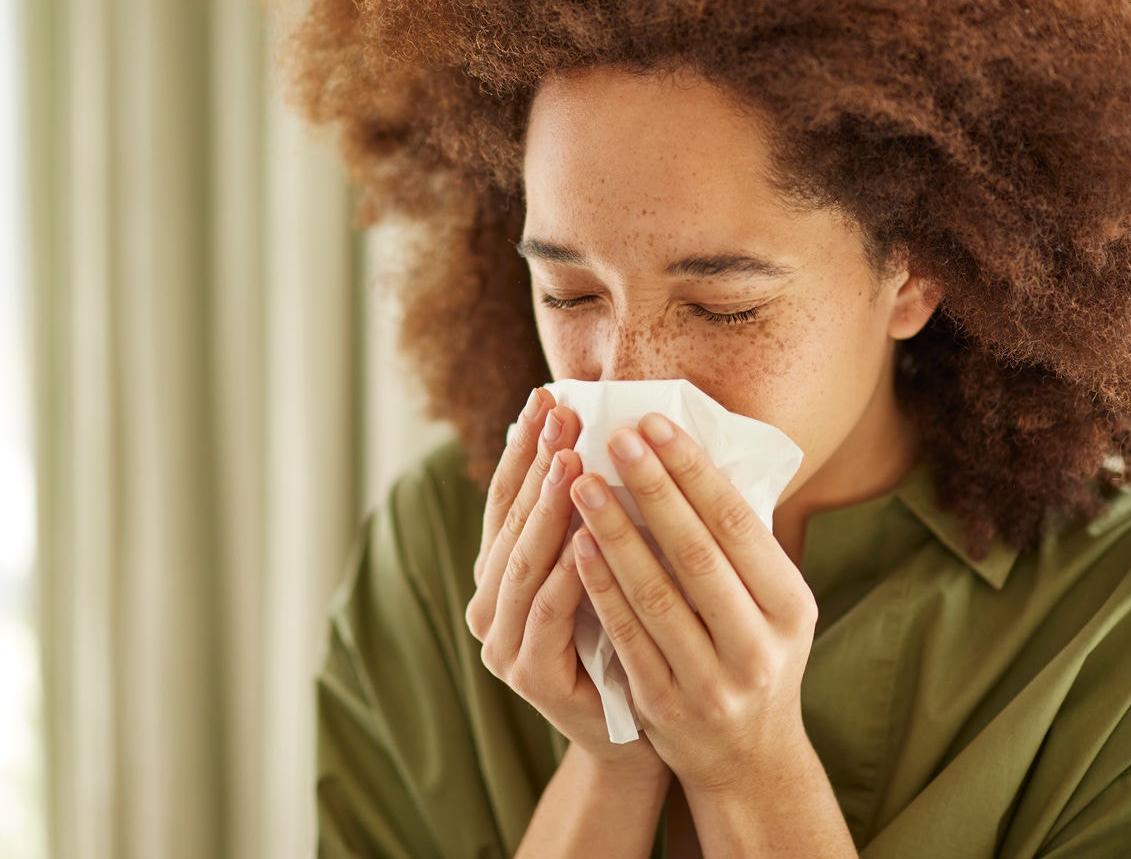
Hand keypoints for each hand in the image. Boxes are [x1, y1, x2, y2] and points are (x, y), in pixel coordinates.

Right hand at [466, 388, 667, 782]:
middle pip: (511, 522)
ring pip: (523, 565)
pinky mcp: (531, 677)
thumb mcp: (609, 567)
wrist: (638, 735)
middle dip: (537, 463)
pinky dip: (565, 574)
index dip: (525, 446)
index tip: (548, 394)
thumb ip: (598, 515)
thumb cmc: (631, 639)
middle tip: (561, 412)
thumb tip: (616, 429)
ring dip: (546, 510)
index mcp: (504, 574)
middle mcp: (491, 606)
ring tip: (569, 460)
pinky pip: (549, 614)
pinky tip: (584, 537)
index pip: (509, 497)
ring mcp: (505, 644)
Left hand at [566, 411, 821, 794]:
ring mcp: (711, 682)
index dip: (693, 471)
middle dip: (652, 489)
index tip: (655, 424)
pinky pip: (625, 635)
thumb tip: (689, 454)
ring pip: (655, 594)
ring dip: (614, 533)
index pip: (737, 524)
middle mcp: (758, 646)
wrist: (747, 757)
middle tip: (615, 438)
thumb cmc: (753, 652)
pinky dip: (600, 587)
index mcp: (791, 607)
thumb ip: (740, 544)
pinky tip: (576, 544)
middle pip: (696, 553)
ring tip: (582, 482)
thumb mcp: (773, 603)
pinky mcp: (665, 705)